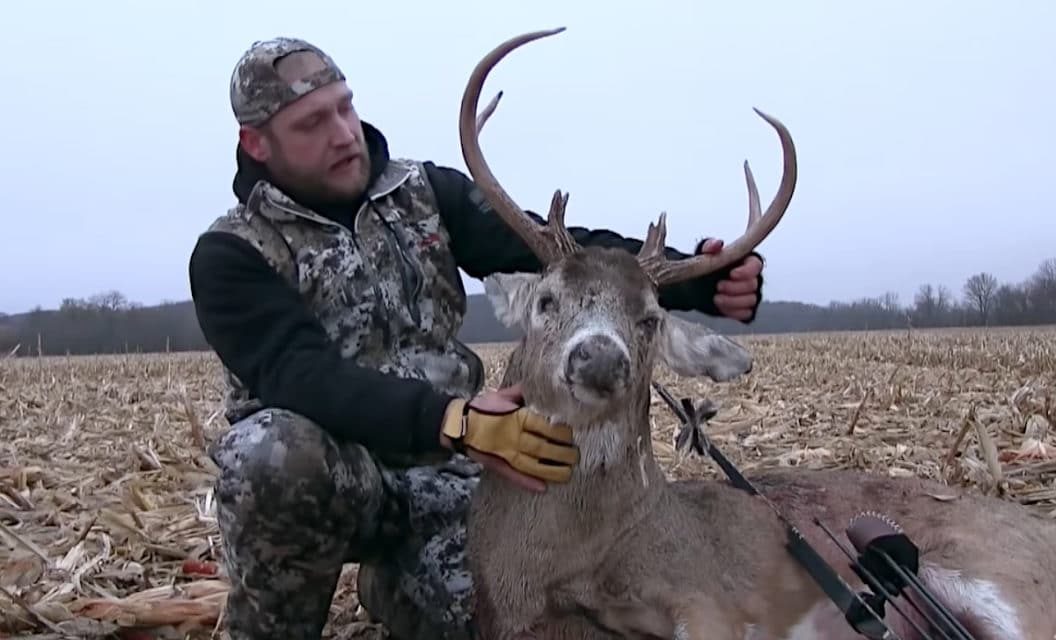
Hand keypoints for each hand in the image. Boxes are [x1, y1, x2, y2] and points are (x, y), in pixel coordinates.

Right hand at [439, 384, 578, 492]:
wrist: (457, 424)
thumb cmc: (481, 408)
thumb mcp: (501, 396)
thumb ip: (521, 392)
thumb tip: (538, 385)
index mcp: (517, 417)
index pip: (545, 426)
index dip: (561, 432)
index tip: (572, 434)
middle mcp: (514, 436)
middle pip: (544, 446)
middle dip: (563, 452)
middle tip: (576, 454)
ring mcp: (506, 453)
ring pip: (534, 464)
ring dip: (553, 470)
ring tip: (569, 472)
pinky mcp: (499, 465)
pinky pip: (515, 476)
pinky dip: (529, 482)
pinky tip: (543, 488)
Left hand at [697, 238, 762, 321]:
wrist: (694, 286)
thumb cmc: (704, 267)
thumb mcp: (704, 253)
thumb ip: (710, 247)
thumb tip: (717, 244)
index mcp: (746, 262)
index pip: (756, 266)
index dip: (746, 271)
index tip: (731, 274)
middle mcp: (751, 278)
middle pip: (753, 285)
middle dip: (735, 287)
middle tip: (719, 286)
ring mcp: (749, 294)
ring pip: (751, 300)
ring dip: (733, 301)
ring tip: (716, 298)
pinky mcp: (744, 308)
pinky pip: (746, 313)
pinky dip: (733, 311)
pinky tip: (721, 306)